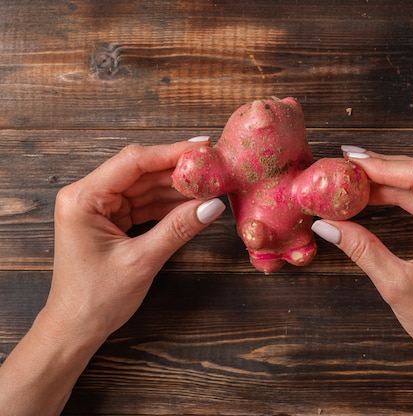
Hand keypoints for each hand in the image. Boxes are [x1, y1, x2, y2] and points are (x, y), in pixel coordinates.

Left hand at [46, 141, 225, 340]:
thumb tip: (213, 205)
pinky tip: (193, 203)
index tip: (203, 147)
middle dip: (177, 170)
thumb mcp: (142, 261)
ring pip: (145, 186)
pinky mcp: (111, 219)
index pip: (133, 162)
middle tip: (213, 167)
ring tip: (210, 185)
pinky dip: (168, 204)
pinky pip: (145, 203)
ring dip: (176, 187)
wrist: (76, 327)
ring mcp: (99, 207)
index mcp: (83, 198)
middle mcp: (88, 196)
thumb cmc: (96, 298)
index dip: (171, 152)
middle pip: (141, 170)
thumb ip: (178, 228)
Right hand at [313, 148, 412, 414]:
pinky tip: (377, 196)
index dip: (383, 165)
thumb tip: (327, 225)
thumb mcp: (397, 286)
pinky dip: (402, 194)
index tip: (350, 162)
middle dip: (383, 168)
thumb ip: (362, 250)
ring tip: (354, 181)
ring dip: (391, 179)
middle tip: (345, 169)